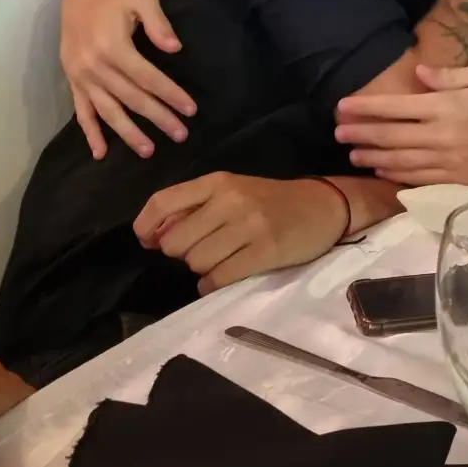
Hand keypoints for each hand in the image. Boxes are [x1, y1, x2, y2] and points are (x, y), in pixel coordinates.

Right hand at [61, 0, 194, 159]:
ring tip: (149, 151)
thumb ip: (159, 21)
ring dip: (127, 133)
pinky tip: (100, 153)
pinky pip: (81, 112)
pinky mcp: (73, 82)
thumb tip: (175, 48)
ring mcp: (82, 77)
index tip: (191, 110)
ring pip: (107, 111)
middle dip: (158, 118)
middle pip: (131, 98)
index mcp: (113, 47)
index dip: (170, 94)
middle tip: (181, 135)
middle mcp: (95, 66)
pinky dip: (90, 133)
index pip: (147, 77)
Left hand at [134, 173, 348, 293]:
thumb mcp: (231, 192)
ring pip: (197, 262)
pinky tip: (223, 277)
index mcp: (217, 182)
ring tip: (221, 261)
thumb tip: (154, 236)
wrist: (322, 206)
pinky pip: (219, 277)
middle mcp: (230, 200)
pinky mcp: (265, 251)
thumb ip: (194, 208)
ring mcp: (249, 226)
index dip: (145, 226)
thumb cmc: (270, 201)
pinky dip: (213, 284)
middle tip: (202, 250)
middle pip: (176, 242)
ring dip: (202, 269)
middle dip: (182, 253)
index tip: (147, 241)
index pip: (163, 202)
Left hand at [334, 62, 467, 184]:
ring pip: (399, 160)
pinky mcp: (454, 179)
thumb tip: (420, 73)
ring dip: (372, 157)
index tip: (343, 106)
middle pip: (391, 136)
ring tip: (352, 153)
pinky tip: (380, 170)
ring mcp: (447, 160)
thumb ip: (450, 75)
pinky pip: (418, 178)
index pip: (397, 106)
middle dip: (361, 133)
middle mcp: (441, 135)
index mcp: (446, 106)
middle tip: (337, 132)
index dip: (367, 107)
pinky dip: (395, 175)